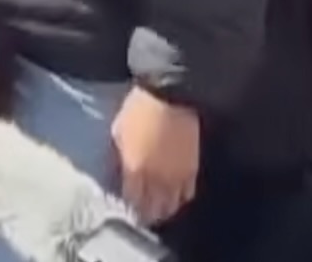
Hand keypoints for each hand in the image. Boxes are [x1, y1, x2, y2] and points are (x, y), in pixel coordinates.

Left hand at [111, 89, 200, 224]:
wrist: (170, 96)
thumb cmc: (138, 109)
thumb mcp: (119, 131)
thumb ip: (121, 155)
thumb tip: (121, 169)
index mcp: (134, 169)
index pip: (132, 201)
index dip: (130, 208)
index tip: (128, 209)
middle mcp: (156, 178)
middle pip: (153, 209)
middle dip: (147, 215)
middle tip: (144, 216)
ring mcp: (176, 176)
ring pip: (172, 206)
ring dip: (165, 210)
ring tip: (160, 210)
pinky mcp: (192, 169)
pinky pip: (188, 193)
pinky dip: (181, 198)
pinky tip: (176, 197)